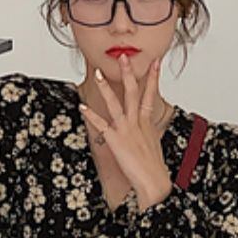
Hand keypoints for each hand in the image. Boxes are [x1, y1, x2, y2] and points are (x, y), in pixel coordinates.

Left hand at [90, 55, 172, 205]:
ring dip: (106, 87)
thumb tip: (143, 127)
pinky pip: (101, 124)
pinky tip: (82, 107)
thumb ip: (145, 131)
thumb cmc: (154, 166)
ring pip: (116, 103)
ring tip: (99, 73)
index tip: (155, 62)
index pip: (151, 94)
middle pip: (134, 92)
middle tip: (124, 56)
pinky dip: (91, 115)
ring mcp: (126, 129)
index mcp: (148, 122)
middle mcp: (138, 122)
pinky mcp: (116, 140)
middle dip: (129, 73)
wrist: (154, 181)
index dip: (154, 77)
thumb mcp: (153, 143)